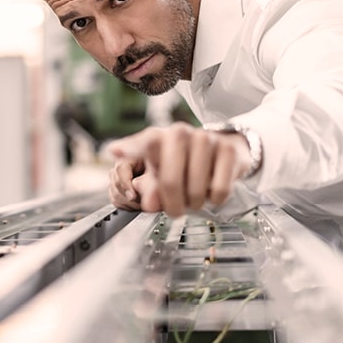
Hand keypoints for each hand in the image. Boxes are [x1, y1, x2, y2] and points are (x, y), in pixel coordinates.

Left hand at [107, 122, 251, 217]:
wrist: (225, 150)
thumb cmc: (186, 163)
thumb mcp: (162, 174)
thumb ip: (150, 191)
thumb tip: (150, 205)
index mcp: (156, 138)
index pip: (140, 145)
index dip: (128, 149)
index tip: (114, 150)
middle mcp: (178, 133)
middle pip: (169, 182)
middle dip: (173, 205)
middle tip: (176, 209)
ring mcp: (205, 139)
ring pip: (195, 189)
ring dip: (195, 203)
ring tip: (194, 194)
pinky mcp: (228, 150)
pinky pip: (218, 189)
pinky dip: (215, 199)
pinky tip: (211, 189)